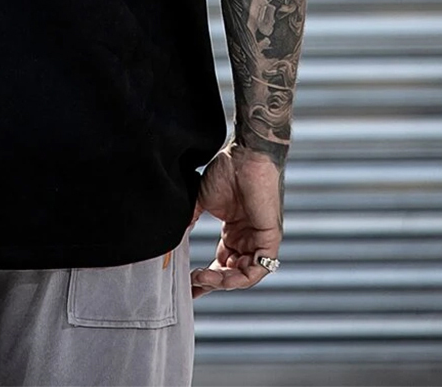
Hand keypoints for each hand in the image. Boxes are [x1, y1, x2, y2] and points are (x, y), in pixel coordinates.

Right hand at [188, 142, 283, 297]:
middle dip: (212, 284)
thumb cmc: (227, 171)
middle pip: (231, 274)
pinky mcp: (270, 238)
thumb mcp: (202, 201)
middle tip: (193, 285)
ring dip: (223, 283)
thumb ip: (190, 220)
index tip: (188, 286)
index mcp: (234, 232)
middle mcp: (247, 239)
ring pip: (244, 276)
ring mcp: (260, 240)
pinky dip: (240, 278)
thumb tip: (172, 238)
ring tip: (203, 278)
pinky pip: (259, 269)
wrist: (245, 155)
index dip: (206, 278)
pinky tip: (222, 277)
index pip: (221, 264)